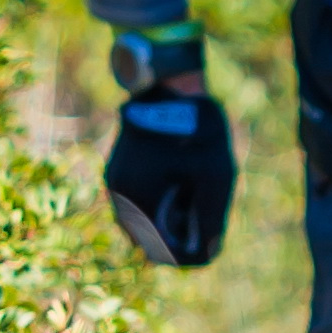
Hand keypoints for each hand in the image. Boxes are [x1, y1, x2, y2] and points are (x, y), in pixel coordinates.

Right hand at [106, 87, 236, 265]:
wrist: (171, 80)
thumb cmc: (197, 127)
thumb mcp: (215, 174)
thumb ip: (211, 217)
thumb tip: (208, 250)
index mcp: (136, 200)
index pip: (163, 252)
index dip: (191, 252)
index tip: (209, 234)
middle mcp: (119, 196)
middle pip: (152, 241)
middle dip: (181, 235)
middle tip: (203, 209)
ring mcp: (116, 183)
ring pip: (145, 223)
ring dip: (171, 219)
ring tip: (194, 192)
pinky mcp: (120, 171)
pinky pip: (141, 203)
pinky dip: (162, 202)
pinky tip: (182, 180)